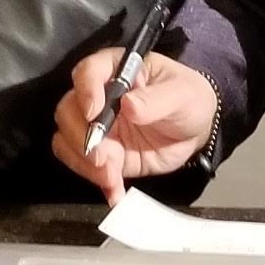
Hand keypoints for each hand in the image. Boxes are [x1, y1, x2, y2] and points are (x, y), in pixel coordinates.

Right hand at [51, 49, 218, 201]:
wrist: (196, 129)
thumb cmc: (189, 99)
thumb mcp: (181, 94)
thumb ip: (157, 99)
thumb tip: (130, 105)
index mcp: (117, 70)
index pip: (88, 72)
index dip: (86, 91)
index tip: (94, 113)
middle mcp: (99, 97)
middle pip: (68, 110)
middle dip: (81, 137)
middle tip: (104, 158)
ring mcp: (98, 127)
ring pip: (67, 141)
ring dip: (84, 163)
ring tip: (111, 178)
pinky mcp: (104, 154)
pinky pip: (84, 167)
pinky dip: (95, 181)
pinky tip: (114, 193)